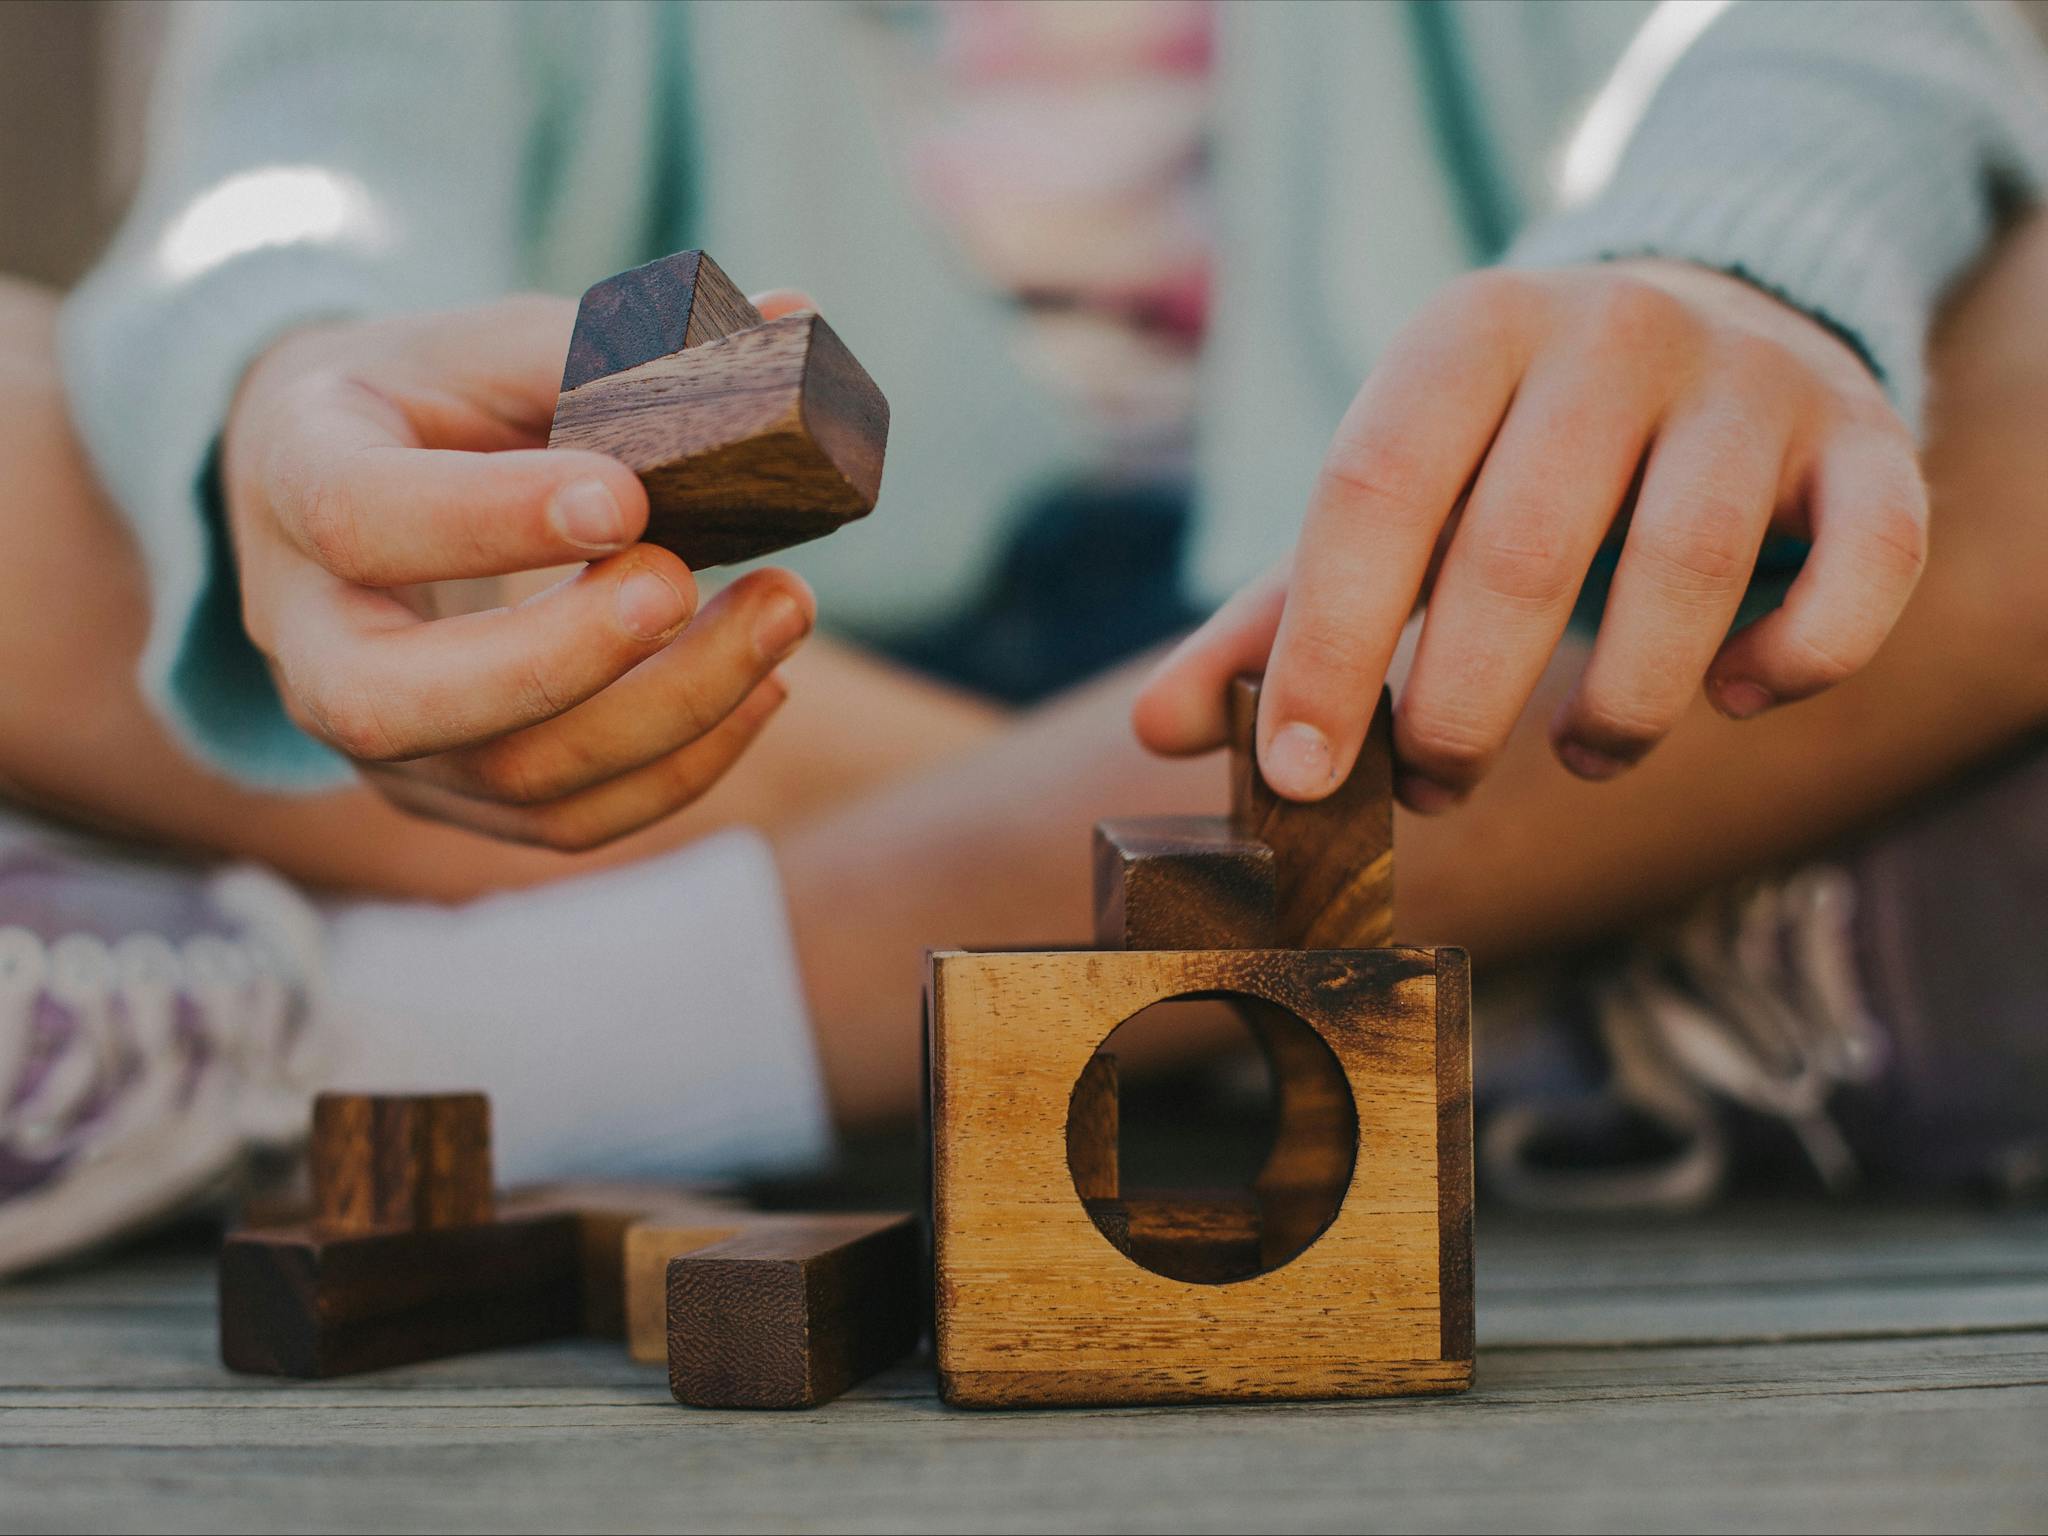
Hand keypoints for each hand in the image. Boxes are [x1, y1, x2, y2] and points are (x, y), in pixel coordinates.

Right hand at [221, 291, 820, 848]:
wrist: (347, 492)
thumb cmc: (431, 403)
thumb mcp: (487, 344)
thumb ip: (616, 344)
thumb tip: (790, 322)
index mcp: (293, 479)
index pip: (359, 520)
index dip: (492, 520)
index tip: (627, 495)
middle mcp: (305, 636)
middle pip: (399, 704)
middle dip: (566, 658)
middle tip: (689, 577)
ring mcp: (376, 738)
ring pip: (510, 780)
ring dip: (672, 711)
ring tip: (781, 609)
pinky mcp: (452, 794)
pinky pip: (570, 822)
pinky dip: (685, 765)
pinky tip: (764, 685)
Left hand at [1135, 261, 1927, 808]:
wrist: (1710, 314)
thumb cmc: (1507, 446)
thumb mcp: (1389, 495)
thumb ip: (1278, 612)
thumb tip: (1162, 729)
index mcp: (1463, 335)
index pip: (1373, 494)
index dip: (1331, 649)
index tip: (1305, 777)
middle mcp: (1609, 332)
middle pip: (1519, 548)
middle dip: (1459, 707)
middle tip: (1436, 786)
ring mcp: (1748, 377)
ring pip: (1690, 565)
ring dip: (1621, 706)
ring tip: (1584, 754)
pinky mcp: (1866, 435)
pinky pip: (1863, 560)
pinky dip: (1800, 656)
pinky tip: (1734, 696)